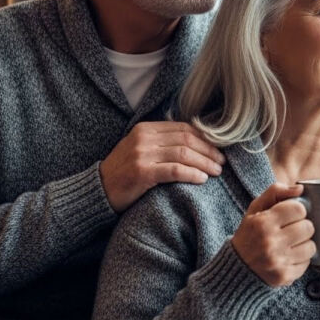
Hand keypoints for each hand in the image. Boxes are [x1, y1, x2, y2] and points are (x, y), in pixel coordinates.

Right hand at [100, 122, 225, 212]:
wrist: (97, 191)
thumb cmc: (124, 172)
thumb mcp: (141, 150)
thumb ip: (163, 142)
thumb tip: (197, 143)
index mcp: (146, 128)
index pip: (183, 128)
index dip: (205, 138)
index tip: (218, 148)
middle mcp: (144, 138)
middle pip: (187, 139)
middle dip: (208, 150)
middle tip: (222, 161)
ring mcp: (142, 154)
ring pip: (184, 154)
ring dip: (204, 163)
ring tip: (216, 171)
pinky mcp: (142, 172)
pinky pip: (174, 170)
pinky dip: (192, 174)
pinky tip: (202, 179)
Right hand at [232, 183, 314, 286]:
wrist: (237, 267)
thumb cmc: (250, 233)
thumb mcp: (255, 208)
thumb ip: (275, 191)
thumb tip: (300, 188)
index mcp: (263, 223)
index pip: (299, 209)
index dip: (297, 210)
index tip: (290, 215)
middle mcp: (270, 242)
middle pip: (308, 227)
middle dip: (302, 226)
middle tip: (292, 230)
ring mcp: (278, 261)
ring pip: (311, 246)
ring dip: (304, 243)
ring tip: (291, 244)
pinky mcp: (284, 276)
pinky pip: (307, 263)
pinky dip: (301, 259)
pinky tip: (288, 256)